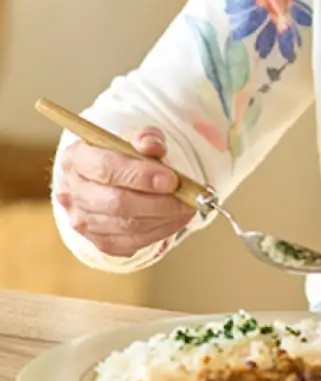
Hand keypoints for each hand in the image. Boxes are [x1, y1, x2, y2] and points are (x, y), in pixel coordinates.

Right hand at [54, 127, 195, 257]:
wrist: (108, 179)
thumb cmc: (121, 155)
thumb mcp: (133, 139)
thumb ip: (146, 138)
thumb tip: (154, 146)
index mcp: (76, 158)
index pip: (106, 169)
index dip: (141, 176)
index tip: (172, 180)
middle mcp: (72, 192)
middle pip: (116, 203)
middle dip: (158, 202)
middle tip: (187, 198)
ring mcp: (81, 220)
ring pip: (126, 226)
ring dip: (164, 218)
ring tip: (188, 208)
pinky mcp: (97, 241)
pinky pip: (131, 242)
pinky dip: (160, 232)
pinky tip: (177, 219)